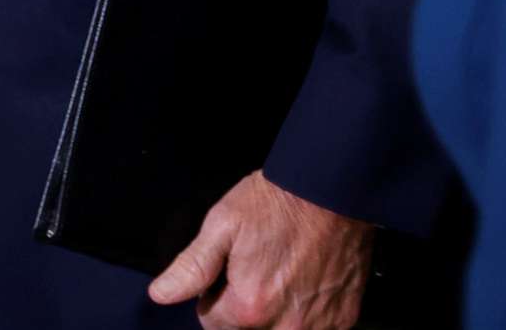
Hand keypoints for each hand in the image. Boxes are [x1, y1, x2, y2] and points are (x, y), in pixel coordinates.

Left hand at [149, 171, 373, 329]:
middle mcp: (286, 327)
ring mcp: (320, 326)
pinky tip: (307, 283)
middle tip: (255, 271)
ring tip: (282, 275)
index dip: (214, 296)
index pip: (213, 323)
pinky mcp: (345, 318)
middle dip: (245, 309)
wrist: (331, 190)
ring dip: (277, 315)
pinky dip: (307, 313)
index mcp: (249, 308)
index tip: (226, 273)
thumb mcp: (222, 225)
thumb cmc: (274, 203)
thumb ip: (192, 267)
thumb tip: (160, 295)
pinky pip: (316, 328)